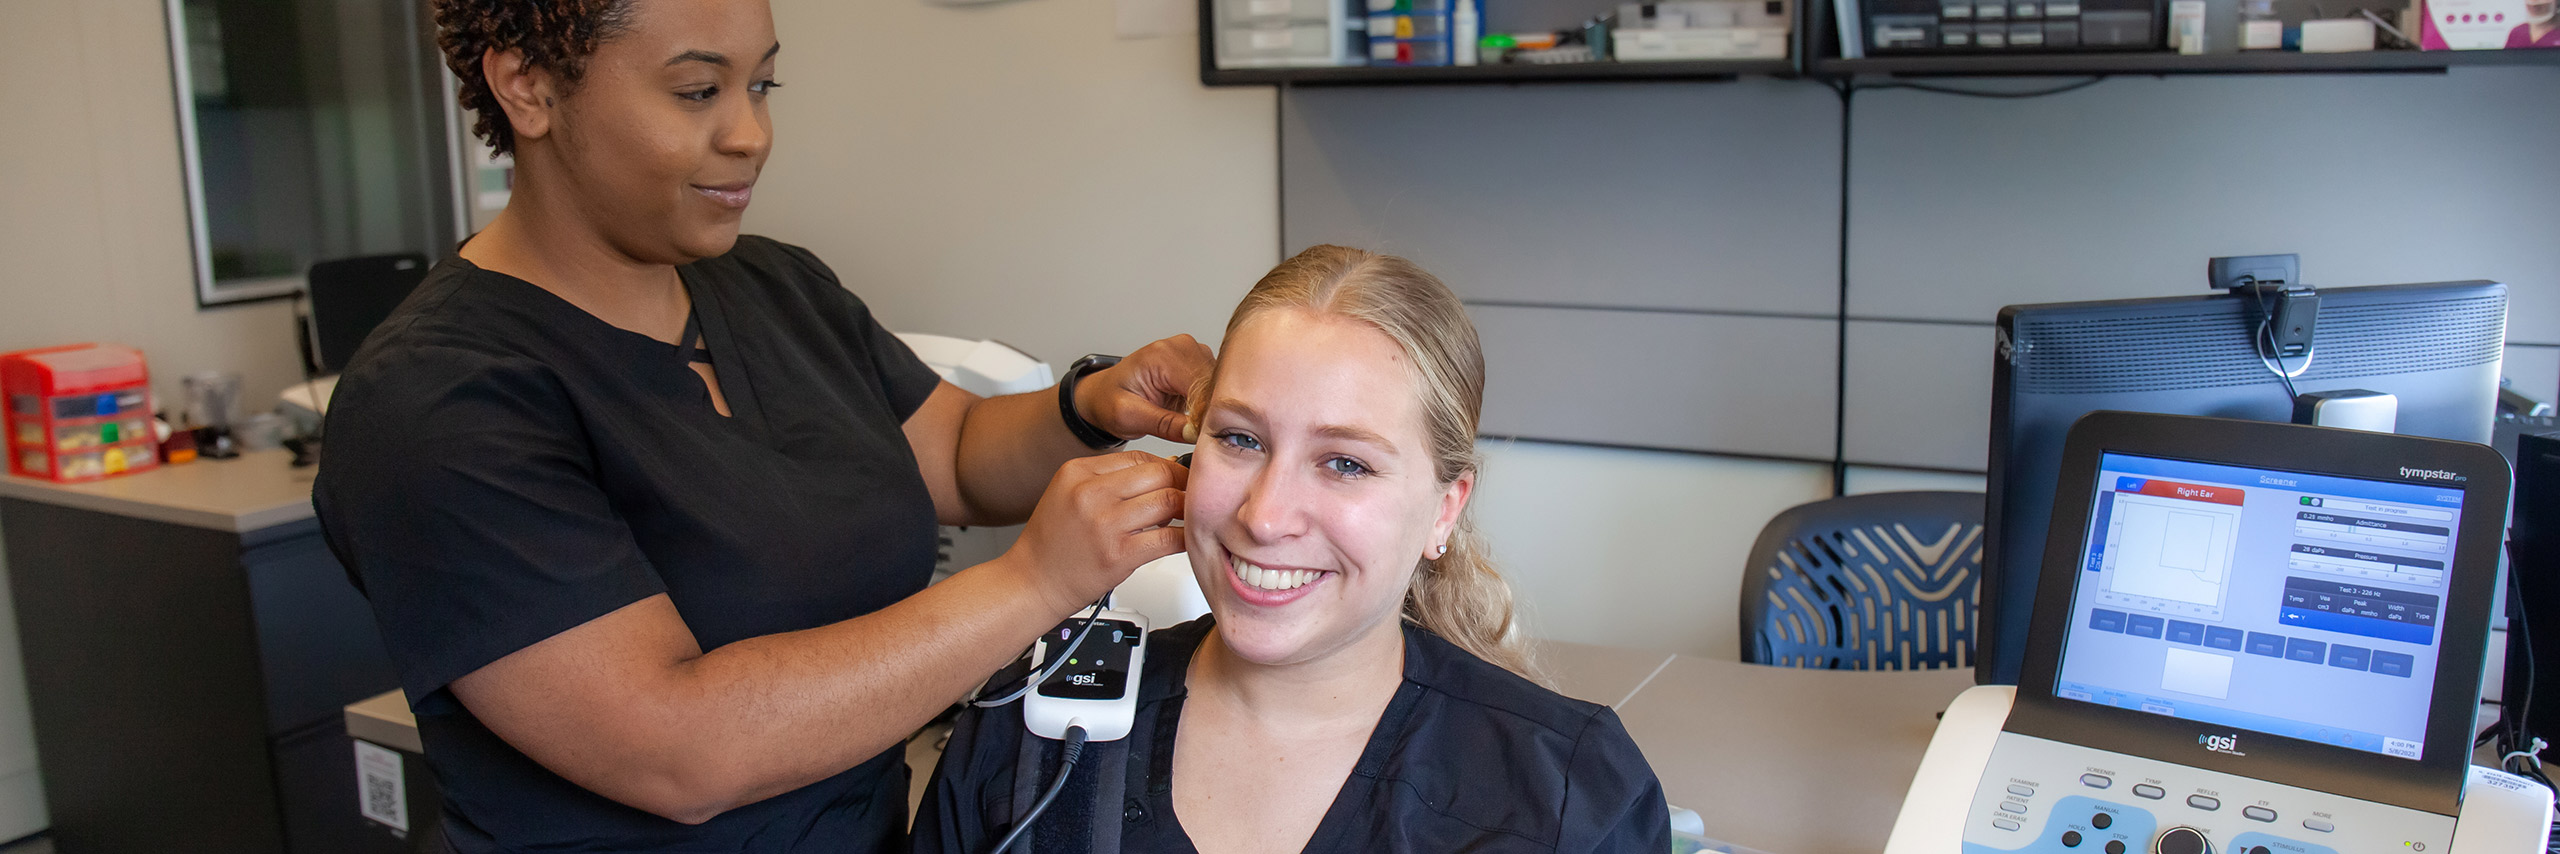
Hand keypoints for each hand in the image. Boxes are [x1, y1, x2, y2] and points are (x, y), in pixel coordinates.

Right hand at [1000, 451, 1189, 612]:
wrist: (1031, 582)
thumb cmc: (1052, 543)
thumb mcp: (1068, 494)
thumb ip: (1107, 479)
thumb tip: (1160, 471)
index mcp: (1077, 472)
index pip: (1138, 456)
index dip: (1166, 466)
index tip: (1177, 477)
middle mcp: (1090, 493)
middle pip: (1158, 474)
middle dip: (1182, 484)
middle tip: (1191, 496)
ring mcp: (1104, 524)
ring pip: (1167, 502)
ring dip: (1185, 510)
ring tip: (1188, 517)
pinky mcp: (1118, 555)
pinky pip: (1168, 538)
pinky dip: (1184, 538)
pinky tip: (1185, 540)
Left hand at [1076, 335, 1213, 443]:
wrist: (1103, 393)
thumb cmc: (1110, 400)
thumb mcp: (1128, 417)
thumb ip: (1163, 424)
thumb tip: (1196, 432)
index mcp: (1162, 355)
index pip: (1201, 385)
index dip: (1207, 415)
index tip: (1204, 439)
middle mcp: (1182, 347)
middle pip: (1216, 383)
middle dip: (1214, 414)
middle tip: (1205, 440)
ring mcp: (1193, 352)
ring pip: (1222, 386)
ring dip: (1216, 410)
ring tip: (1200, 429)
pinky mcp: (1200, 363)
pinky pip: (1218, 386)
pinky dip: (1214, 405)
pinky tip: (1202, 419)